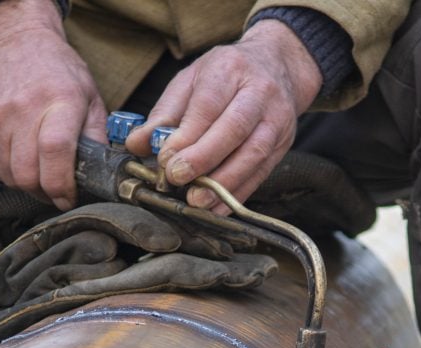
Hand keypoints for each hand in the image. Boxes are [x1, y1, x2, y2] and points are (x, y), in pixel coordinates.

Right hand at [0, 0, 107, 210]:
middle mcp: (23, 108)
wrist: (15, 42)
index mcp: (60, 101)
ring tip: (40, 177)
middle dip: (44, 193)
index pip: (55, 151)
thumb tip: (100, 175)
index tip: (69, 198)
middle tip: (56, 193)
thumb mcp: (91, 97)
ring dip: (26, 185)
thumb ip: (97, 137)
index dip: (61, 184)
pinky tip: (21, 163)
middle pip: (27, 172)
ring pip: (8, 174)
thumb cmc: (60, 73)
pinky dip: (7, 173)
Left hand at [125, 19, 322, 214]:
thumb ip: (164, 114)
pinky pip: (261, 173)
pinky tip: (217, 206)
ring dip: (223, 182)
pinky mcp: (283, 144)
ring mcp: (276, 119)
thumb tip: (136, 144)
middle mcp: (259, 92)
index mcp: (230, 70)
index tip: (165, 159)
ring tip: (197, 199)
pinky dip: (238, 193)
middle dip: (204, 158)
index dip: (187, 135)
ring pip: (253, 154)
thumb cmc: (227, 75)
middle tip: (177, 178)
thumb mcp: (191, 80)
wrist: (277, 67)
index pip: (209, 104)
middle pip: (235, 128)